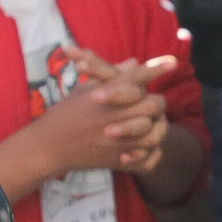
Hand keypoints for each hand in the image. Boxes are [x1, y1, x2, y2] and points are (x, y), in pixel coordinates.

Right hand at [6, 57, 168, 181]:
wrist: (49, 147)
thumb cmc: (65, 114)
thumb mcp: (84, 90)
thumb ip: (112, 76)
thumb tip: (136, 62)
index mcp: (106, 94)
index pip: (136, 77)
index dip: (156, 69)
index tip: (172, 62)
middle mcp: (114, 114)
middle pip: (152, 104)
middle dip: (155, 102)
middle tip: (152, 101)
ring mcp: (118, 139)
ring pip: (154, 132)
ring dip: (156, 127)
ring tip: (151, 124)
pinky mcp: (117, 159)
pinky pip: (146, 157)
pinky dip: (149, 152)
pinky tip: (144, 145)